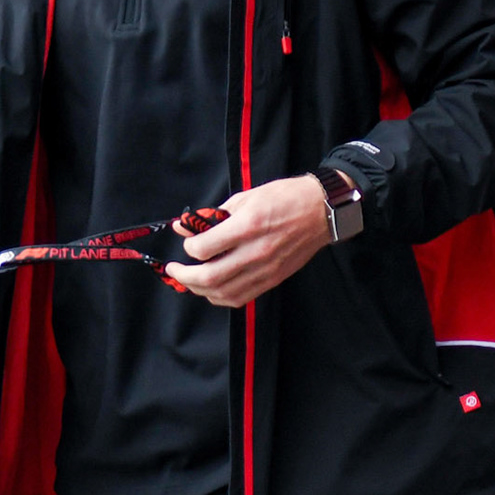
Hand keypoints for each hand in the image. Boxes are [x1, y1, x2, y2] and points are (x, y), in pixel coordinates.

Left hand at [164, 175, 331, 307]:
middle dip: (185, 276)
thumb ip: (214, 215)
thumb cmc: (283, 198)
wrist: (321, 211)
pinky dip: (221, 297)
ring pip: (224, 292)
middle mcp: (255, 252)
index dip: (188, 248)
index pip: (204, 248)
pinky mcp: (273, 279)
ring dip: (200, 290)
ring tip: (189, 280)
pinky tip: (211, 289)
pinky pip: (241, 297)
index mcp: (247, 226)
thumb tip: (185, 226)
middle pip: (210, 277)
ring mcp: (265, 269)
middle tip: (174, 269)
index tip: (187, 242)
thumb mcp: (245, 197)